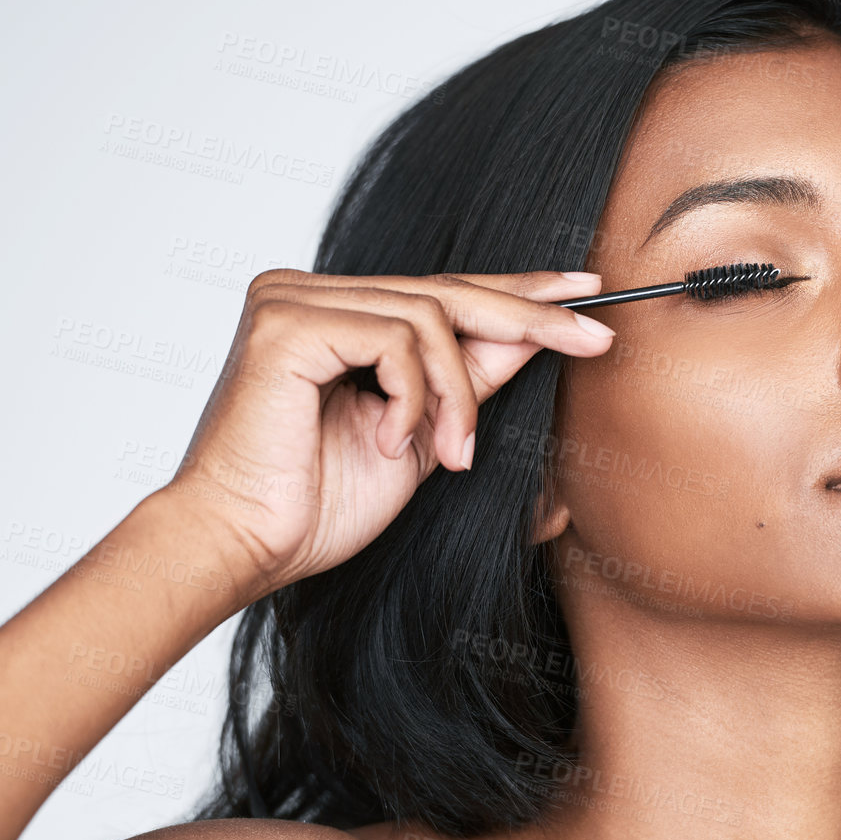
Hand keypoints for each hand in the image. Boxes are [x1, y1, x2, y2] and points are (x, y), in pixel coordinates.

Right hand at [155, 267, 614, 595]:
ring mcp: (292, 300)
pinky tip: (392, 444)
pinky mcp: (285, 322)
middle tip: (596, 334)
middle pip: (444, 292)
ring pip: (427, 318)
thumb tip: (534, 334)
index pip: (440, 294)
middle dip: (528, 317)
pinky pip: (393, 339)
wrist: (244, 547)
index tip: (587, 294)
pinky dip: (414, 398)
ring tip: (452, 454)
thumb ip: (468, 382)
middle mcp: (307, 293)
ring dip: (459, 395)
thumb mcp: (421, 436)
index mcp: (332, 315)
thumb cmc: (314, 506)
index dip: (517, 293)